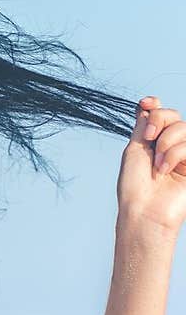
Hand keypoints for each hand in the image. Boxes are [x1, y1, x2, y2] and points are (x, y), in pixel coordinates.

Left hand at [117, 94, 185, 233]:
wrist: (144, 211)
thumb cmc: (135, 187)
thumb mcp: (134, 149)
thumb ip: (143, 126)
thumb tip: (146, 105)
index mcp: (154, 143)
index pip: (161, 114)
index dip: (155, 105)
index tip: (147, 103)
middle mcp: (170, 147)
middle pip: (174, 116)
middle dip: (159, 122)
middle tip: (147, 141)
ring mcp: (185, 156)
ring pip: (183, 128)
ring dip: (166, 143)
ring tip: (157, 165)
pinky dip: (175, 154)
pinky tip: (165, 170)